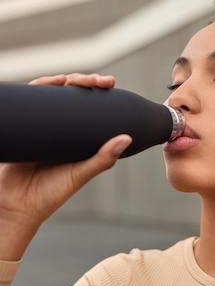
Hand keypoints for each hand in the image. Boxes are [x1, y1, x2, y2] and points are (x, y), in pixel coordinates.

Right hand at [0, 73, 131, 259]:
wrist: (15, 206)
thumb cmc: (49, 195)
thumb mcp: (79, 175)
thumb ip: (102, 159)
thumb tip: (127, 138)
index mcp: (78, 136)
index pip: (91, 106)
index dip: (99, 91)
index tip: (109, 83)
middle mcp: (60, 127)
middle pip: (72, 94)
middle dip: (85, 80)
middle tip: (98, 80)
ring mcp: (41, 125)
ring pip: (53, 94)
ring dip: (65, 80)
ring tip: (74, 79)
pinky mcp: (24, 125)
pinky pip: (30, 101)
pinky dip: (40, 87)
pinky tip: (52, 82)